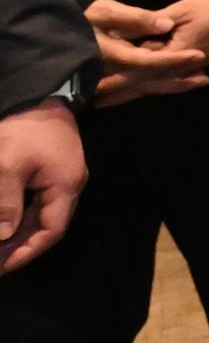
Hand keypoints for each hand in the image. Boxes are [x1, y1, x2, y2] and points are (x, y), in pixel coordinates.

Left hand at [0, 98, 85, 272]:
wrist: (36, 90)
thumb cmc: (21, 129)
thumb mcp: (7, 165)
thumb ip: (5, 203)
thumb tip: (2, 236)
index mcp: (65, 185)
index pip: (50, 232)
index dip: (24, 252)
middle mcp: (68, 183)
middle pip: (46, 225)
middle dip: (17, 245)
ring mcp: (60, 174)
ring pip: (39, 213)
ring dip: (15, 230)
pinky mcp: (49, 166)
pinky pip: (34, 199)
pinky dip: (16, 213)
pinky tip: (2, 218)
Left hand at [84, 0, 208, 106]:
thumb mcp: (181, 10)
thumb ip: (153, 23)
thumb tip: (125, 35)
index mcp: (176, 54)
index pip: (141, 71)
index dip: (117, 80)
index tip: (95, 88)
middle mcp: (184, 68)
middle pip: (149, 85)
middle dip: (122, 93)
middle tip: (97, 103)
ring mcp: (195, 69)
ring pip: (162, 84)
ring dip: (138, 92)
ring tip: (115, 99)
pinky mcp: (203, 65)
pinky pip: (174, 79)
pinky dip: (158, 85)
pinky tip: (145, 88)